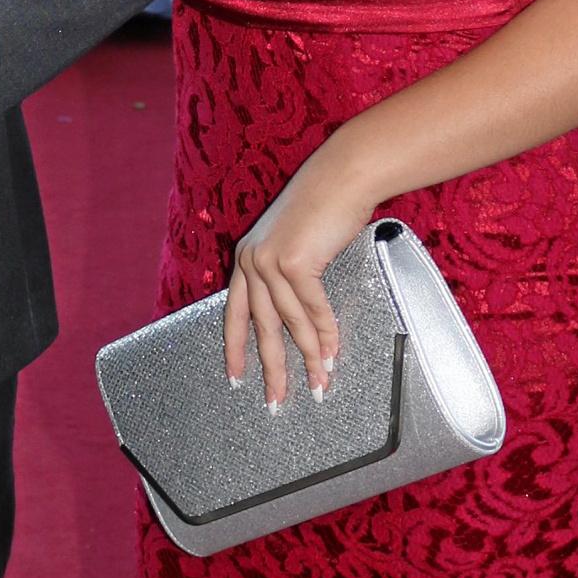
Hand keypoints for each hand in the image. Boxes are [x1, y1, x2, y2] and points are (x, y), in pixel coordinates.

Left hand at [223, 137, 378, 406]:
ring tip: (319, 384)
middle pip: (260, 327)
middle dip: (271, 367)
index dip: (235, 347)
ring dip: (307, 356)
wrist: (344, 176)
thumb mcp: (297, 242)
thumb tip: (300, 318)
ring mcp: (270, 261)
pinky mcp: (295, 262)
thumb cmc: (326, 208)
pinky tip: (332, 352)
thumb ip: (291, 276)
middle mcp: (251, 260)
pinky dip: (324, 333)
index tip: (236, 377)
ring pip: (289, 323)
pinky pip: (312, 309)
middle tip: (276, 401)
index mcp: (247, 257)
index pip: (234, 312)